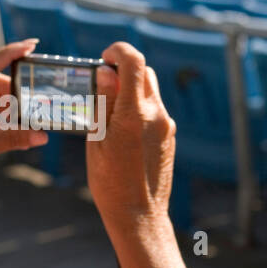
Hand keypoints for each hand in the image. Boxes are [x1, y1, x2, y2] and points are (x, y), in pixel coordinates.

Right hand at [85, 42, 201, 267]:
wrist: (139, 216)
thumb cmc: (111, 183)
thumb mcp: (97, 140)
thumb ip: (103, 102)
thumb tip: (106, 72)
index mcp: (133, 114)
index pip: (133, 61)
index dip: (117, 51)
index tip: (103, 58)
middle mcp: (155, 115)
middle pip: (143, 73)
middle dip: (122, 70)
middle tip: (100, 84)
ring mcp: (166, 126)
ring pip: (149, 91)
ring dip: (131, 89)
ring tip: (108, 110)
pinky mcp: (169, 136)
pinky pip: (153, 110)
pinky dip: (138, 108)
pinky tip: (121, 129)